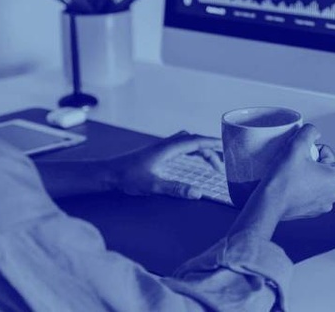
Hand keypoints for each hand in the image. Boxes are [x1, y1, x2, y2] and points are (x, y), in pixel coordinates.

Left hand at [108, 131, 222, 199]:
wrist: (109, 173)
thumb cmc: (127, 177)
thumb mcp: (153, 185)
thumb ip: (176, 188)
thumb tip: (198, 193)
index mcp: (168, 148)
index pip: (196, 141)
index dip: (212, 143)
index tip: (226, 145)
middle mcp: (167, 144)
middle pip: (194, 141)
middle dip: (210, 149)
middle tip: (222, 164)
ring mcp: (162, 147)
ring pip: (188, 142)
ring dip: (201, 150)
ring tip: (213, 163)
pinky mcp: (158, 152)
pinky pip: (181, 146)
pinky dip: (192, 150)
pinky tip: (194, 159)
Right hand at [262, 124, 334, 220]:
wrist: (270, 203)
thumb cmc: (283, 178)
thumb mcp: (296, 145)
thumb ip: (308, 131)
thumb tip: (314, 132)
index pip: (324, 151)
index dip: (309, 150)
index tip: (297, 157)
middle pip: (322, 165)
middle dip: (309, 162)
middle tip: (293, 165)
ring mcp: (324, 204)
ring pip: (316, 179)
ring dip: (306, 175)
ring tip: (291, 176)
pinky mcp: (313, 211)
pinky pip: (310, 192)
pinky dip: (302, 188)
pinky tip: (291, 187)